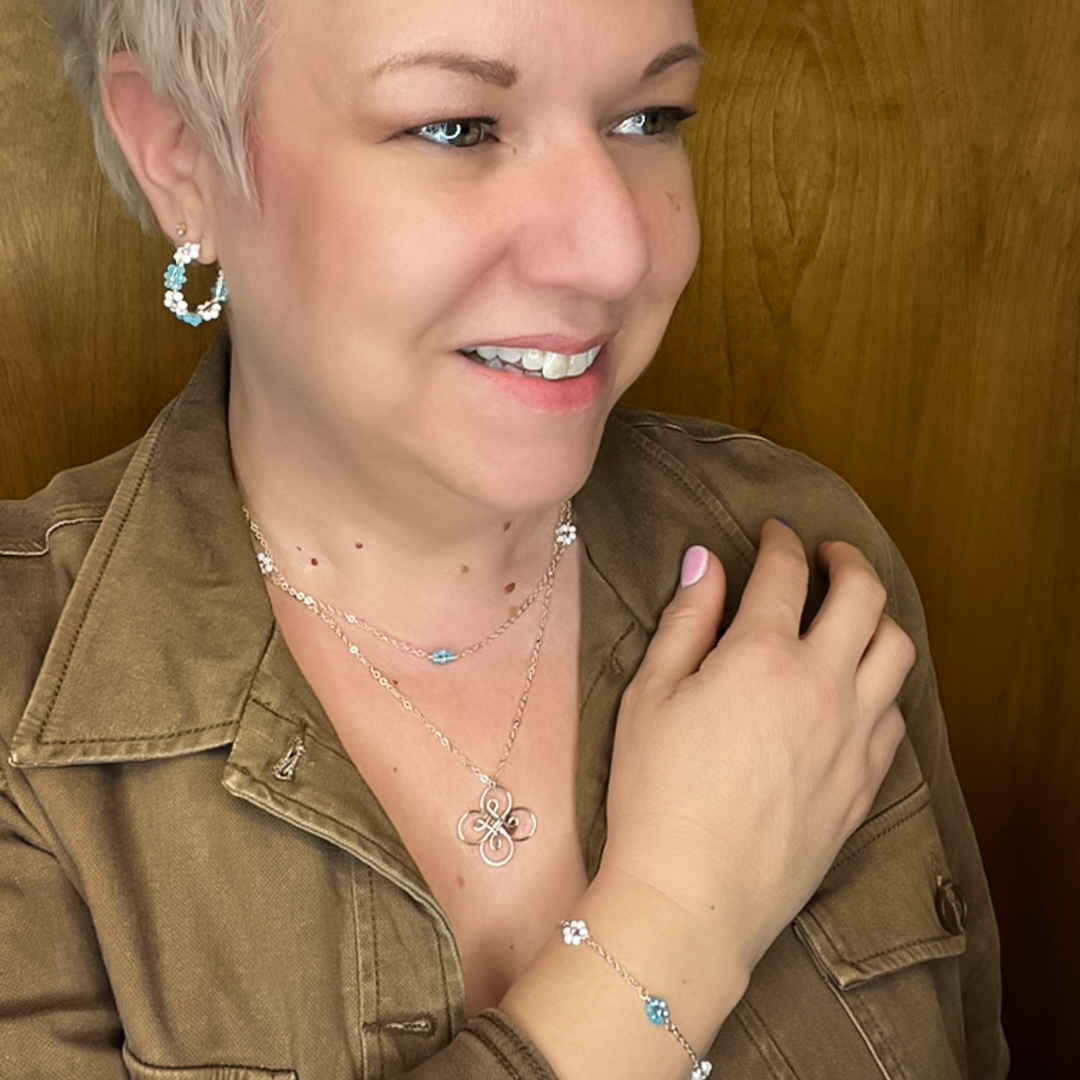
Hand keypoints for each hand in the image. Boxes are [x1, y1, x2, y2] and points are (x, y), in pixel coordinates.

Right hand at [602, 520, 912, 971]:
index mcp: (760, 656)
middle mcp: (821, 685)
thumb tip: (705, 562)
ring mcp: (852, 735)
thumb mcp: (650, 695)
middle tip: (828, 556)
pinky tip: (854, 690)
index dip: (780, 541)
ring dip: (877, 618)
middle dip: (847, 560)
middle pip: (863, 594)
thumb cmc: (656, 794)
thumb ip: (685, 620)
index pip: (784, 573)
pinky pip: (894, 714)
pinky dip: (880, 685)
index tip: (774, 534)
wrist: (693, 896)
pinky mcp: (864, 781)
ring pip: (896, 650)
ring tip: (852, 616)